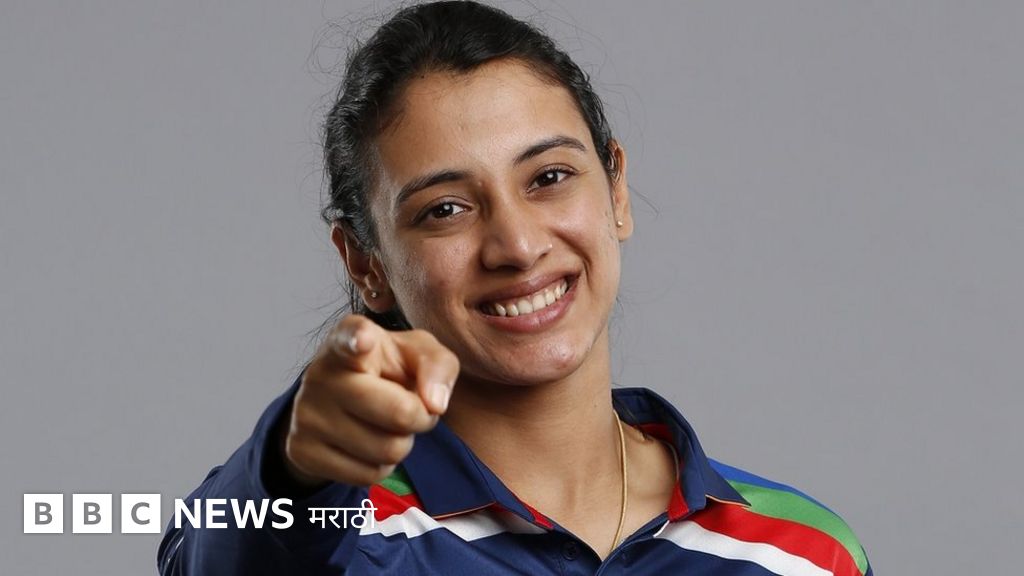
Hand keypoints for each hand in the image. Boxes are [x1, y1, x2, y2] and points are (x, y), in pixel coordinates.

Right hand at [281, 314, 459, 486]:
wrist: (334, 402)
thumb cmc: (384, 370)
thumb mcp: (416, 354)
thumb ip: (437, 365)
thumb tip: (435, 405)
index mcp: (348, 341)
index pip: (350, 338)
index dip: (359, 340)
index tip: (363, 340)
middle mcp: (321, 374)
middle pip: (399, 413)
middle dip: (421, 418)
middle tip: (414, 409)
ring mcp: (306, 414)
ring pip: (388, 450)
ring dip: (402, 443)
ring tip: (387, 424)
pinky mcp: (303, 451)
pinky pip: (368, 475)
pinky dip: (381, 465)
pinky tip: (369, 444)